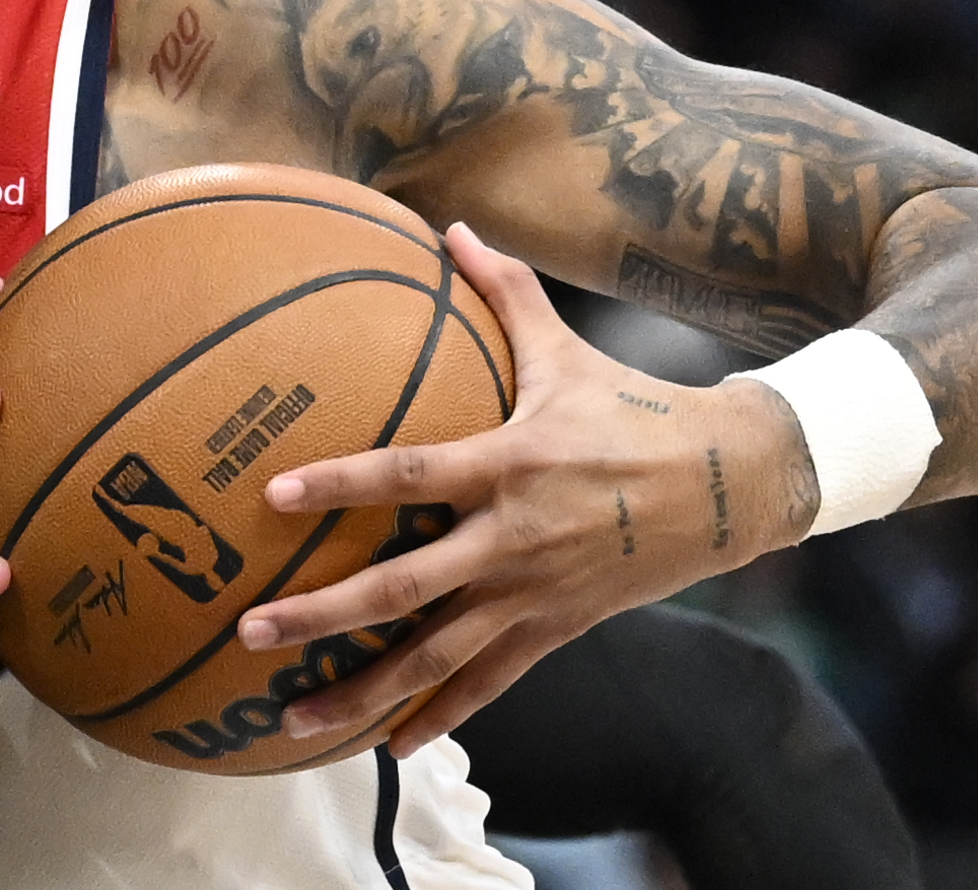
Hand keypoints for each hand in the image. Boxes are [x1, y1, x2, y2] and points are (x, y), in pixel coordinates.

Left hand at [235, 223, 816, 757]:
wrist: (728, 485)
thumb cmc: (633, 409)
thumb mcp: (567, 349)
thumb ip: (505, 291)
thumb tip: (455, 226)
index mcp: (507, 463)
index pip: (407, 473)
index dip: (341, 484)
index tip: (273, 496)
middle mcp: (513, 539)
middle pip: (404, 589)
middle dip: (323, 613)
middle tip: (250, 632)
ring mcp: (533, 593)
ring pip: (435, 657)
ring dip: (362, 691)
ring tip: (292, 717)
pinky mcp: (555, 630)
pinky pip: (486, 686)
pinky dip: (435, 719)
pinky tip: (384, 750)